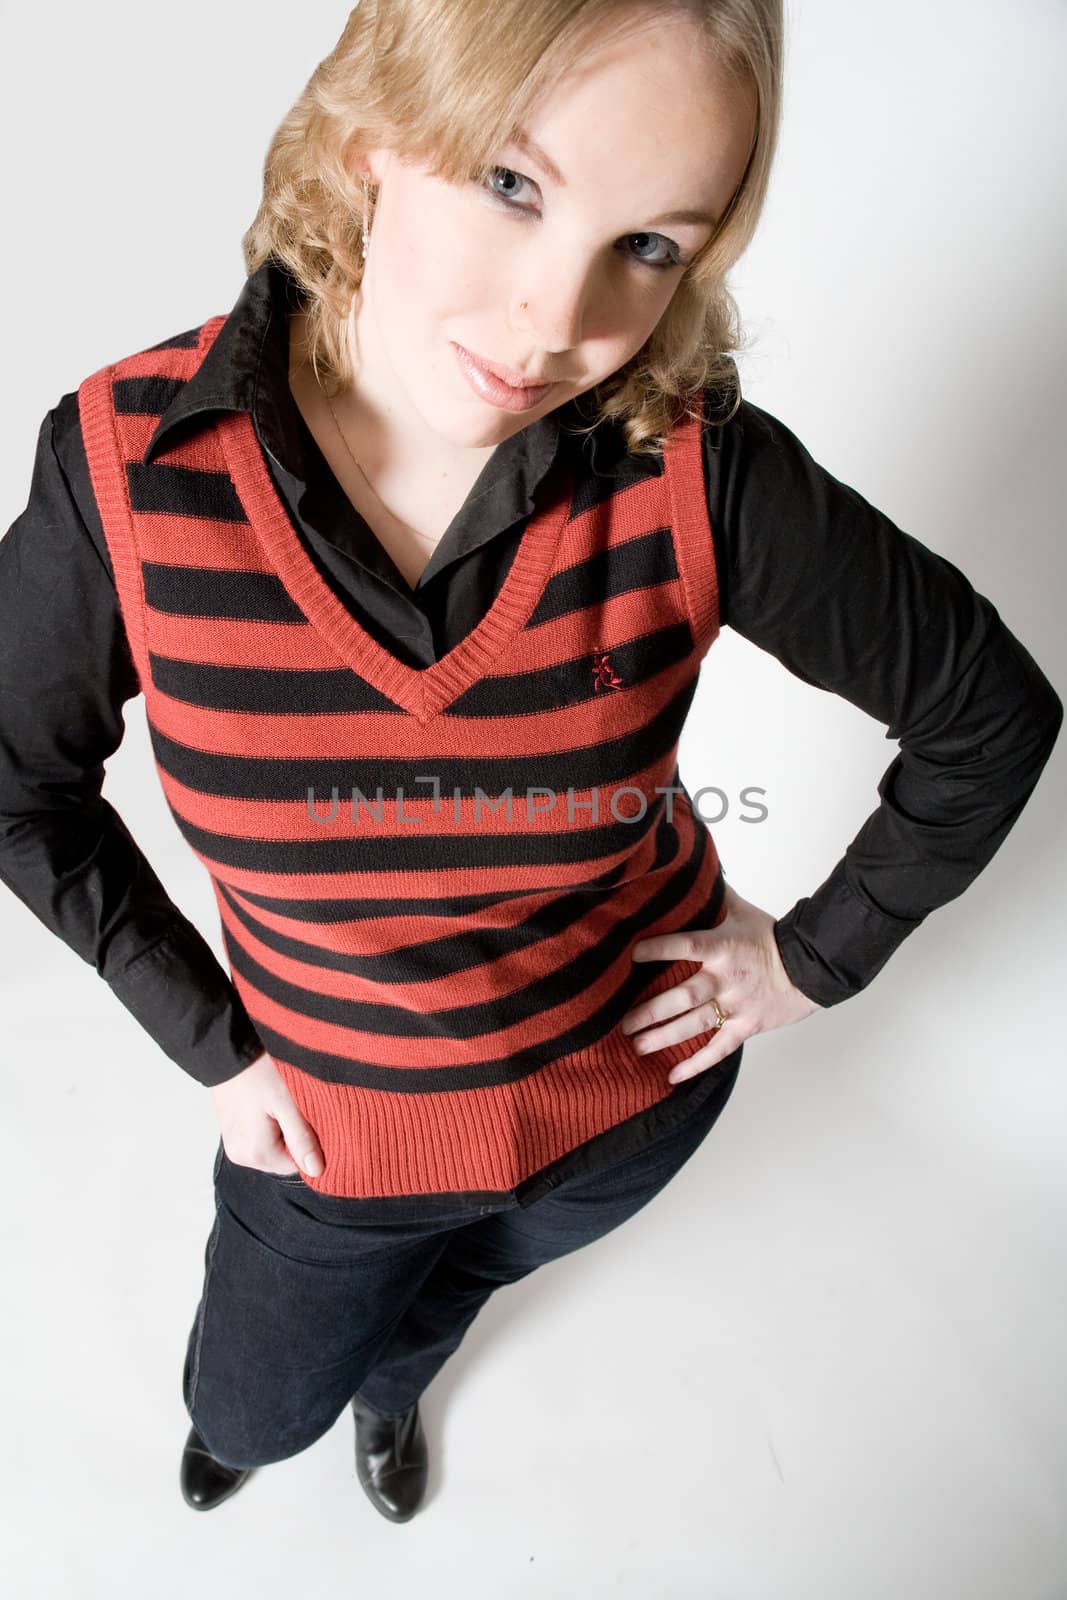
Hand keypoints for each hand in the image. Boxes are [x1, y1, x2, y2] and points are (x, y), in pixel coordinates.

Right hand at [210, 1050, 324, 1176]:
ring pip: (273, 1146)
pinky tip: (267, 1101)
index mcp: (255, 1153)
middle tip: (292, 1104)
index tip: (308, 1116)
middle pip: (284, 1157)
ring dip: (282, 1127)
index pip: (298, 1165)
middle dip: (294, 1134)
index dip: (309, 1143)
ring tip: (278, 1100)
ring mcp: (233, 1144)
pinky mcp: (231, 1131)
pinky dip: (269, 1122)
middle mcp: (241, 1155)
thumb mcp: (287, 1103)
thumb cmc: (257, 1071)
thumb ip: (302, 1138)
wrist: (226, 1048)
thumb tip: (316, 1171)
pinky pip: (259, 1136)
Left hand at [618, 882, 822, 1082]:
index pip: (685, 946)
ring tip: (637, 1045)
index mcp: (722, 947)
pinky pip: (719, 1049)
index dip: (658, 949)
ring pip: (695, 1025)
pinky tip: (673, 1075)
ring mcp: (736, 1006)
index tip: (632, 954)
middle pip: (683, 997)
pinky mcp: (747, 1026)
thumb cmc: (773, 937)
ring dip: (664, 1037)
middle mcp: (726, 979)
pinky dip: (696, 1064)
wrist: (812, 966)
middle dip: (650, 1011)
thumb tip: (693, 869)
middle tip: (623, 1022)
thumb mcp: (742, 911)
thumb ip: (714, 895)